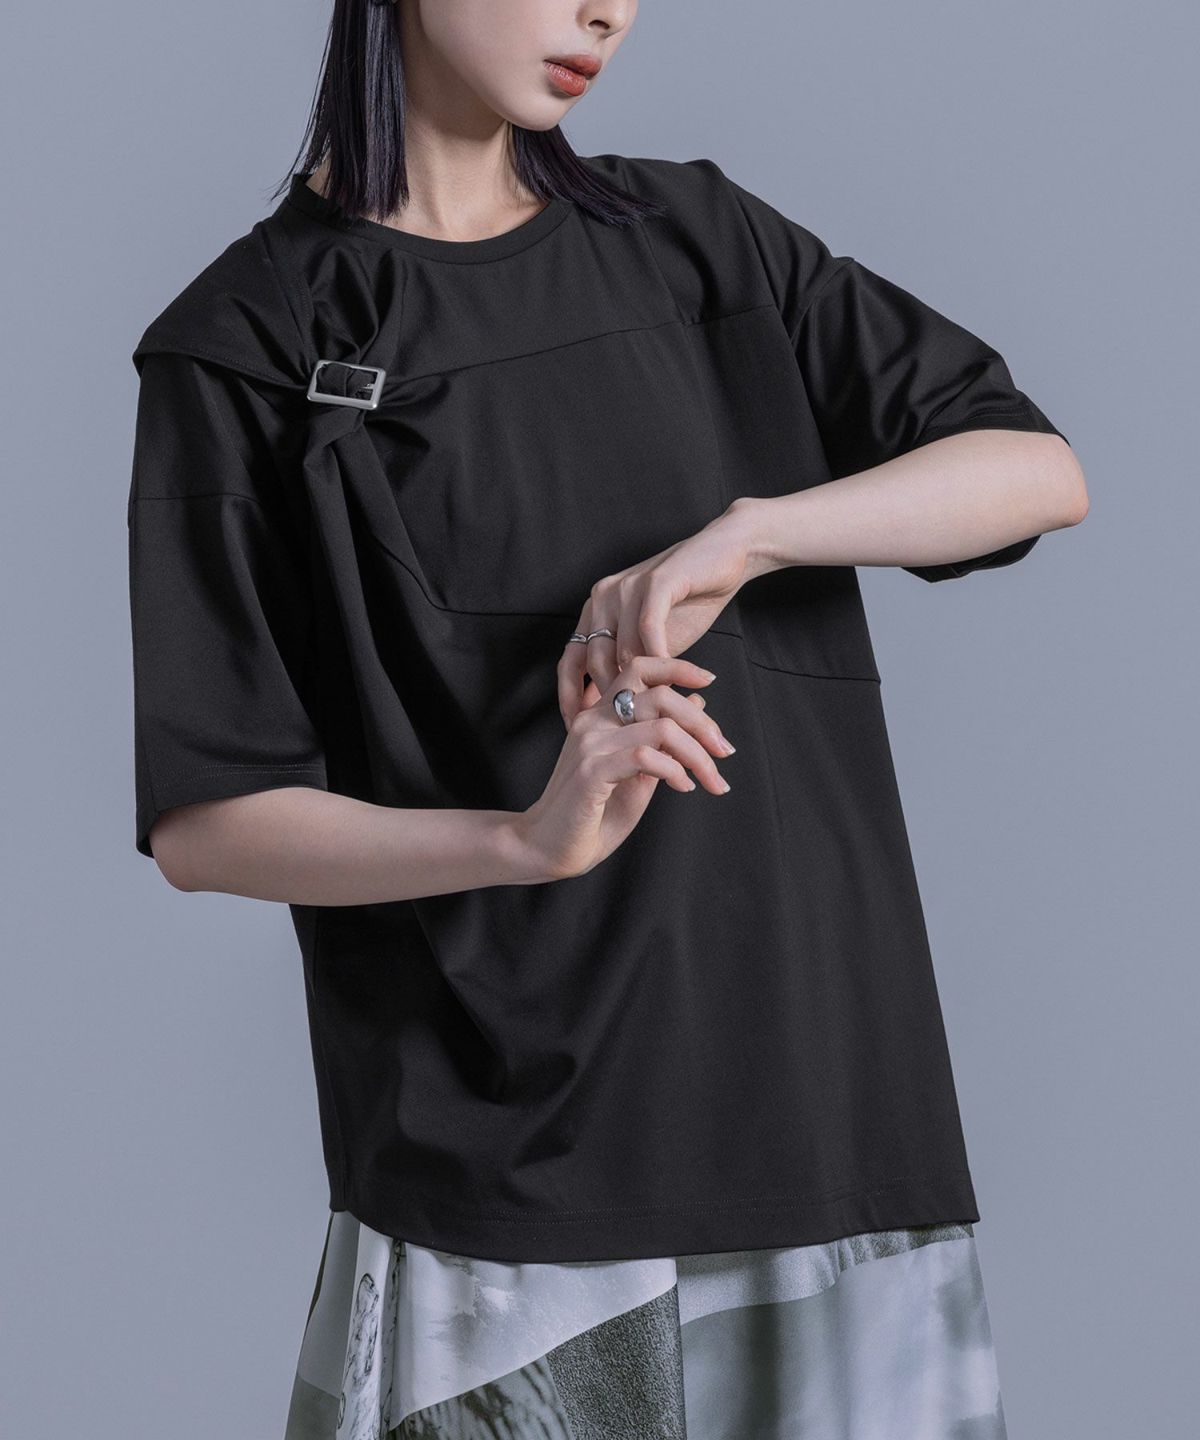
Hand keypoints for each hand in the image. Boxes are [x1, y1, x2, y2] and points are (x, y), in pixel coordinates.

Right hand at [517, 656, 735, 881]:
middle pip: (660, 696)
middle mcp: (593, 721)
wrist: (547, 849)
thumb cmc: (592, 816)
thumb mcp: (638, 773)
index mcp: (601, 715)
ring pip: (661, 727)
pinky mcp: (590, 772)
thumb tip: (699, 703)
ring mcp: (590, 744)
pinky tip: (682, 787)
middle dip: (703, 725)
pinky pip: (644, 756)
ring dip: (697, 755)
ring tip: (710, 781)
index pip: (639, 668)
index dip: (678, 667)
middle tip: (724, 752)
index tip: (709, 679)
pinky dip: (674, 770)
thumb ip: (662, 740)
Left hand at [557, 504, 758, 726]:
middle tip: (626, 734)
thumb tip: (616, 713)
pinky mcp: (656, 583)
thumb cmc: (689, 601)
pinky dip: (660, 661)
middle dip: (609, 701)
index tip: (578, 730)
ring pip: (623, 651)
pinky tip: (674, 684)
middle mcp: (603, 598)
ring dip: (642, 687)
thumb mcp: (652, 641)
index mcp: (595, 611)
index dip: (569, 698)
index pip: (570, 660)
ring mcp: (627, 588)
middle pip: (595, 662)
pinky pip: (650, 631)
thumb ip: (631, 667)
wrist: (725, 556)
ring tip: (657, 716)